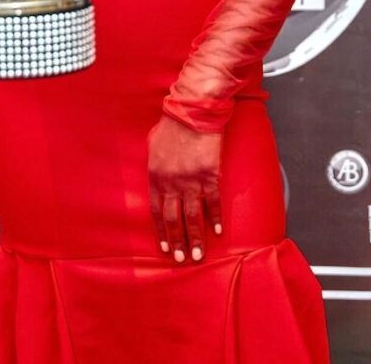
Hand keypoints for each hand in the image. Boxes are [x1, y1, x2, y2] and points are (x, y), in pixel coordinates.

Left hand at [147, 114, 223, 264]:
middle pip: (173, 219)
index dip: (161, 231)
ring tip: (198, 255)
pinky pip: (213, 202)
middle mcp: (171, 183)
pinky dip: (215, 218)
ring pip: (192, 217)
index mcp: (155, 176)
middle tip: (181, 259)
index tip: (164, 247)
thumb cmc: (172, 123)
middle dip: (177, 242)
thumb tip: (157, 176)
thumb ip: (155, 164)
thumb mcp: (153, 144)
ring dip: (195, 238)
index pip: (155, 211)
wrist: (194, 111)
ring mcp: (191, 181)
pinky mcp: (209, 175)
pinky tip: (218, 231)